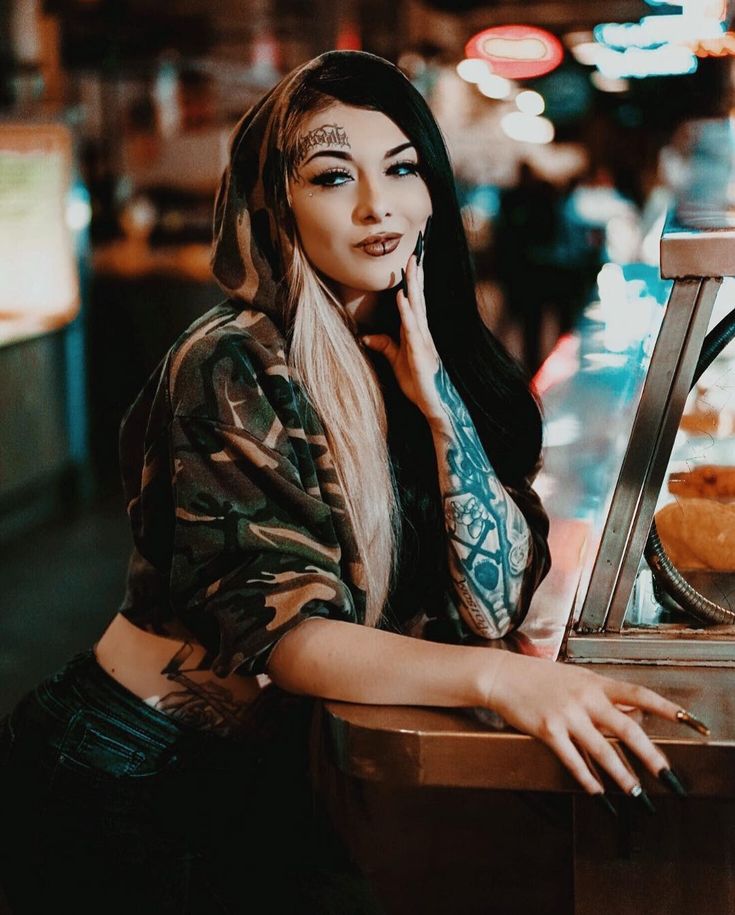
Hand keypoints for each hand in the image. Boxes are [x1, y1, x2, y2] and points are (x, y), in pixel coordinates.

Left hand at [361, 248, 445, 425]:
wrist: (434, 405)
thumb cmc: (418, 384)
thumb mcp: (397, 361)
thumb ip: (385, 346)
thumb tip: (366, 336)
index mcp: (417, 333)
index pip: (414, 303)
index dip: (412, 283)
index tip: (410, 263)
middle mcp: (422, 333)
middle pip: (418, 300)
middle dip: (415, 277)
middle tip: (413, 253)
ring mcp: (423, 342)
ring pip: (417, 309)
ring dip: (413, 287)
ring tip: (410, 267)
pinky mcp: (421, 354)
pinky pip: (413, 329)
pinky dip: (407, 313)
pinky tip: (402, 299)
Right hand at [487, 653, 685, 797]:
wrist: (503, 675)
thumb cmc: (540, 677)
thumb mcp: (577, 679)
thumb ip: (605, 695)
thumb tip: (634, 712)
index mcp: (595, 682)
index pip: (637, 693)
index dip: (663, 707)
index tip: (687, 720)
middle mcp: (585, 697)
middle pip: (626, 727)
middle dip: (649, 754)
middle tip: (666, 774)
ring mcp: (566, 714)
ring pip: (602, 749)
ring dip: (622, 775)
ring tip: (636, 793)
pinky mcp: (547, 729)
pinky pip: (573, 759)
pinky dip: (587, 778)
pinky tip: (597, 791)